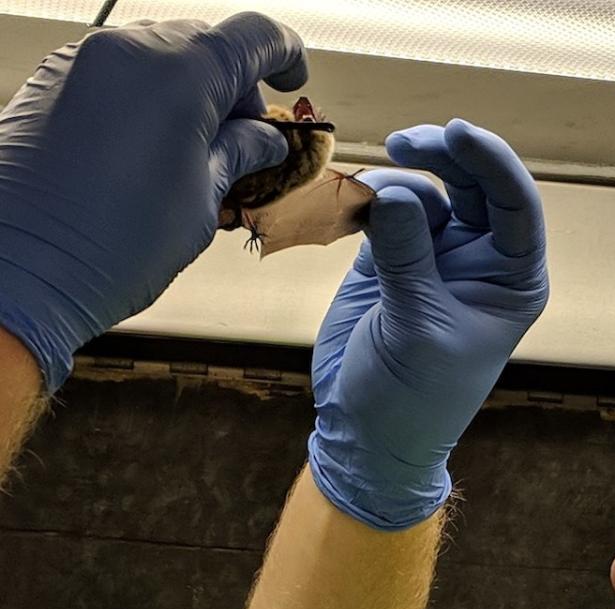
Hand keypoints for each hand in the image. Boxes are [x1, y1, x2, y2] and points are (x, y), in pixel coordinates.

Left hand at [0, 13, 307, 392]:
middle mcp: (129, 52)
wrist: (21, 269)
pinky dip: (146, 101)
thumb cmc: (112, 245)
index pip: (252, 38)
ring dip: (188, 96)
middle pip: (203, 46)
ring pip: (158, 59)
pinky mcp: (53, 82)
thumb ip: (237, 155)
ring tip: (194, 158)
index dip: (284, 55)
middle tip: (245, 144)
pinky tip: (150, 154)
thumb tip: (261, 140)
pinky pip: (117, 75)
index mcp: (180, 75)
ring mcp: (84, 62)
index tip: (294, 78)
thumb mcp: (201, 203)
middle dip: (233, 89)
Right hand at [308, 118, 549, 530]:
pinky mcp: (388, 258)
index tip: (457, 134)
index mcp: (512, 280)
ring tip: (365, 198)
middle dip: (441, 156)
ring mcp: (434, 256)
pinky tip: (350, 207)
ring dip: (397, 180)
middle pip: (471, 183)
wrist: (366, 437)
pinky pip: (382, 209)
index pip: (516, 204)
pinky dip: (366, 200)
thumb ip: (407, 257)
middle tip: (402, 143)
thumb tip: (391, 189)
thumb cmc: (413, 400)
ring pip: (425, 190)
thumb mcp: (418, 330)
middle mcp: (480, 261)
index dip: (492, 161)